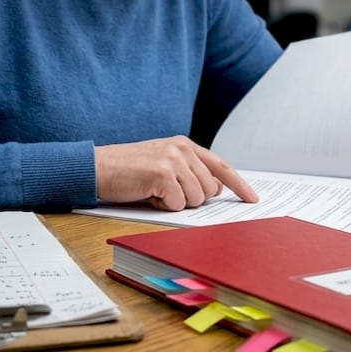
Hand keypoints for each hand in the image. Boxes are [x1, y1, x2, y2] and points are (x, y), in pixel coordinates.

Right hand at [95, 136, 259, 210]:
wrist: (98, 168)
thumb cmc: (129, 172)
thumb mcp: (163, 165)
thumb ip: (190, 172)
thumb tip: (215, 189)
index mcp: (185, 145)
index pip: (221, 166)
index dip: (239, 185)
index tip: (252, 199)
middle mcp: (182, 149)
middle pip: (210, 189)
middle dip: (191, 199)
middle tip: (165, 192)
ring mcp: (173, 160)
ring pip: (196, 199)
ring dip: (176, 203)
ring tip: (154, 191)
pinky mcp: (162, 173)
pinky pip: (178, 204)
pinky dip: (163, 206)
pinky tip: (148, 194)